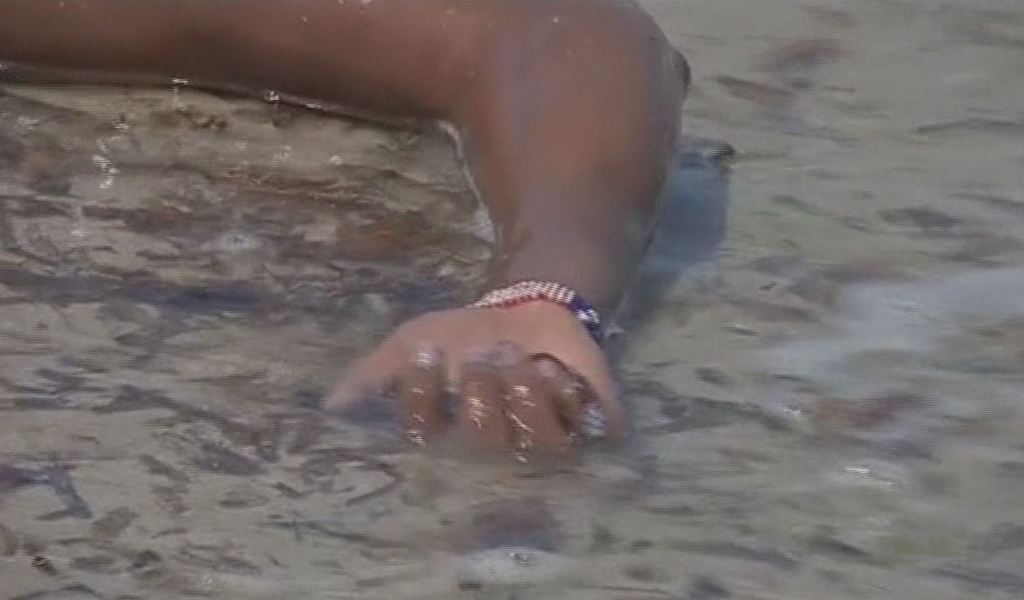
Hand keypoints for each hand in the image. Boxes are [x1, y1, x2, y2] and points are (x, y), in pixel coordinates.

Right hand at [324, 301, 623, 453]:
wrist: (531, 310)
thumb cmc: (466, 337)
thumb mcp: (415, 343)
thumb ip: (376, 374)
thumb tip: (331, 406)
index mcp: (451, 437)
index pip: (426, 436)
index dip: (426, 396)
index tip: (429, 356)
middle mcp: (496, 449)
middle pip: (484, 438)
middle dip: (481, 387)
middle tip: (484, 353)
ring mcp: (546, 440)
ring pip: (540, 438)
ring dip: (525, 388)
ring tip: (522, 358)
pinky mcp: (591, 425)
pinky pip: (586, 422)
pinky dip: (569, 390)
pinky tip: (557, 368)